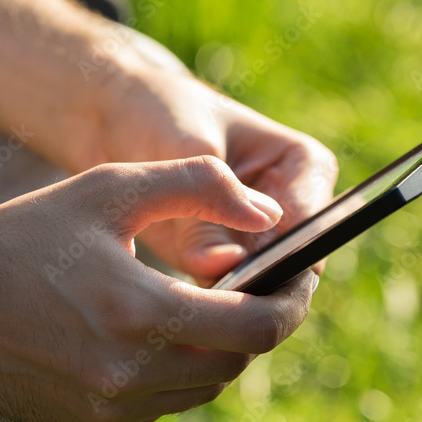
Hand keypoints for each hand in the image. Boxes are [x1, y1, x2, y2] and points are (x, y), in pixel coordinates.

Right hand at [0, 156, 316, 421]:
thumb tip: (269, 214)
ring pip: (203, 387)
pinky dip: (176, 370)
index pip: (259, 328)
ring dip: (218, 348)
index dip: (295, 302)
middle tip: (260, 284)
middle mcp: (129, 377)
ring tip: (208, 304)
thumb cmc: (20, 237)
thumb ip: (199, 186)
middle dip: (258, 322)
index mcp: (140, 315)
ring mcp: (109, 410)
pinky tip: (156, 333)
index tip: (305, 276)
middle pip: (236, 362)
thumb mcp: (109, 188)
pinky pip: (162, 404)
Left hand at [93, 55, 338, 284]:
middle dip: (259, 283)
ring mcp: (250, 241)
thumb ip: (206, 204)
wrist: (108, 120)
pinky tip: (174, 309)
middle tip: (223, 301)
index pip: (313, 218)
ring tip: (191, 306)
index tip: (256, 265)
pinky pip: (220, 295)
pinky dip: (201, 305)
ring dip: (228, 299)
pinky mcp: (213, 265)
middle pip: (292, 262)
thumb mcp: (186, 147)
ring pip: (257, 286)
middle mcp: (284, 208)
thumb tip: (227, 264)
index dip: (290, 249)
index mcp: (301, 166)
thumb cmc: (159, 113)